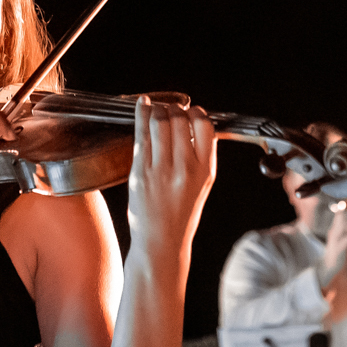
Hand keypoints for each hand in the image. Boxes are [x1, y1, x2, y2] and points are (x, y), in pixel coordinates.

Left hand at [125, 95, 216, 268]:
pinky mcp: (140, 172)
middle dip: (175, 109)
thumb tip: (195, 123)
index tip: (191, 111)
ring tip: (157, 109)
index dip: (198, 113)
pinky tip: (143, 105)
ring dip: (158, 110)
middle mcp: (185, 169)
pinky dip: (141, 114)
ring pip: (160, 123)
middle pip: (180, 120)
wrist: (161, 241)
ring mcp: (161, 170)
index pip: (205, 127)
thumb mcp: (203, 184)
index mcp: (206, 170)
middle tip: (170, 109)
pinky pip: (141, 134)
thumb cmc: (181, 213)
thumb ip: (202, 155)